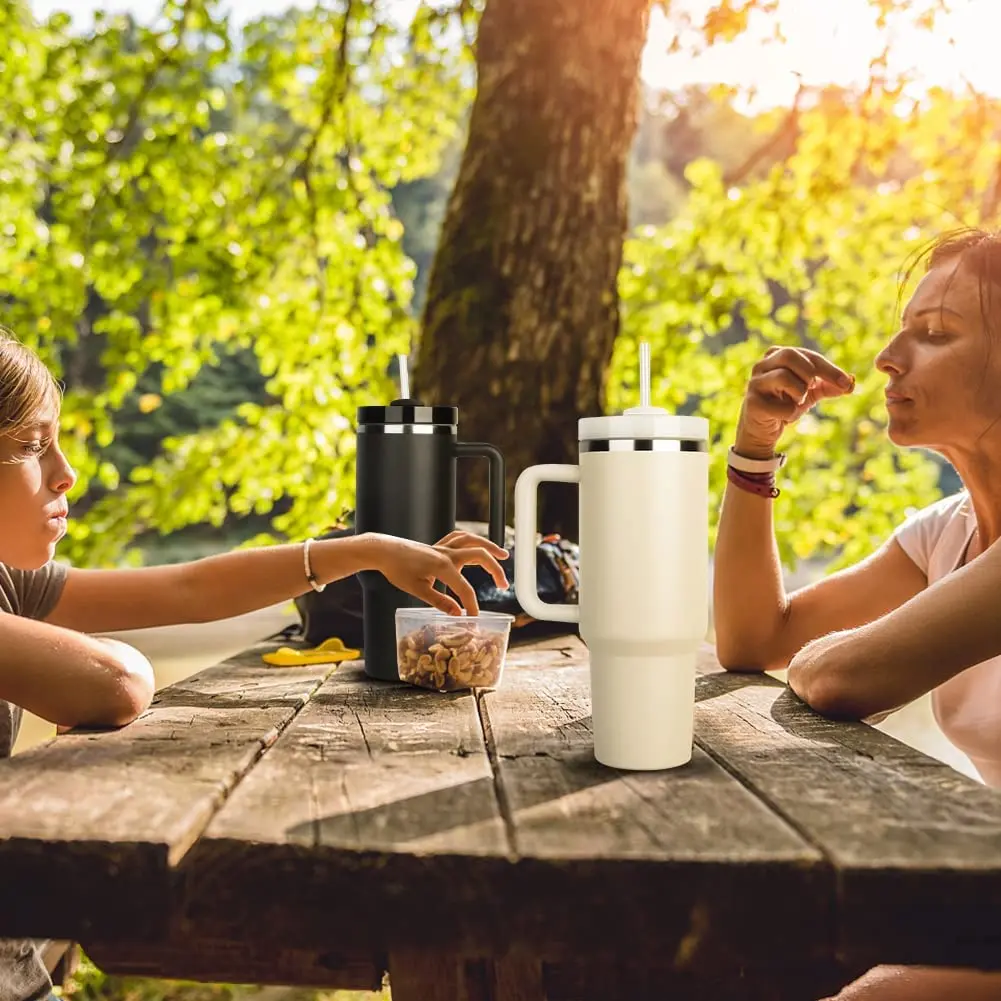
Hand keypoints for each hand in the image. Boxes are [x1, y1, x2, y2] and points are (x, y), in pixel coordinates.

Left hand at [365, 530, 508, 615]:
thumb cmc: (397, 570)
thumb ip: (439, 602)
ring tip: (503, 555)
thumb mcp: (416, 589)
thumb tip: (457, 614)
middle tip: (504, 584)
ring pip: (473, 541)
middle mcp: (447, 553)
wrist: (384, 551)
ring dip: (490, 546)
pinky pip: (460, 538)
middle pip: (479, 556)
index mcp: (442, 567)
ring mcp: (444, 547)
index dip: (472, 605)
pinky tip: (478, 545)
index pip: (464, 589)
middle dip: (495, 570)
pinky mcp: (439, 545)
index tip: (475, 619)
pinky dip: (472, 540)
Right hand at [736, 347, 854, 458]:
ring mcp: (754, 383)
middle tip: (813, 388)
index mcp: (776, 357)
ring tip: (796, 402)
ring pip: (783, 377)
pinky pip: (781, 406)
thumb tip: (851, 383)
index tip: (846, 383)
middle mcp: (762, 366)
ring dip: (799, 392)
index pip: (807, 355)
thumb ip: (829, 386)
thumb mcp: (810, 393)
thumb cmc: (784, 405)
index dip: (829, 369)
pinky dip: (790, 413)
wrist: (762, 431)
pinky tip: (783, 417)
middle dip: (810, 372)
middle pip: (789, 355)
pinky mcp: (752, 403)